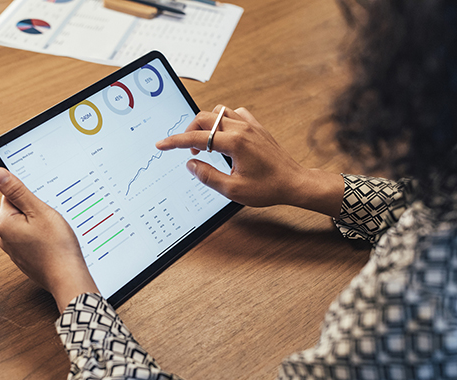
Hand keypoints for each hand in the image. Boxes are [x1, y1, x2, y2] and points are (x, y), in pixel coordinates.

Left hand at [0, 168, 98, 311]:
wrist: (68, 277)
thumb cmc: (56, 247)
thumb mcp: (39, 211)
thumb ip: (17, 191)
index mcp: (3, 223)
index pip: (11, 195)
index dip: (31, 197)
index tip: (42, 205)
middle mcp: (4, 238)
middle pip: (19, 211)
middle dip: (36, 211)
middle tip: (50, 220)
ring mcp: (14, 250)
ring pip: (27, 226)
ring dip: (40, 225)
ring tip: (53, 233)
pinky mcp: (24, 258)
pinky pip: (31, 240)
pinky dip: (42, 239)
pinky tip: (53, 243)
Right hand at [156, 106, 342, 216]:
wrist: (294, 182)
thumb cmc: (268, 188)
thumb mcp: (233, 190)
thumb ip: (208, 176)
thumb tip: (191, 164)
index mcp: (235, 142)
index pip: (197, 137)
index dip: (175, 141)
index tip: (162, 144)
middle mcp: (242, 128)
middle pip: (204, 118)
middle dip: (190, 131)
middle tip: (188, 149)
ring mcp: (251, 125)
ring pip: (218, 112)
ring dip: (206, 124)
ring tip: (205, 143)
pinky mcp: (257, 126)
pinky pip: (234, 114)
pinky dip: (223, 121)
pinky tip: (224, 136)